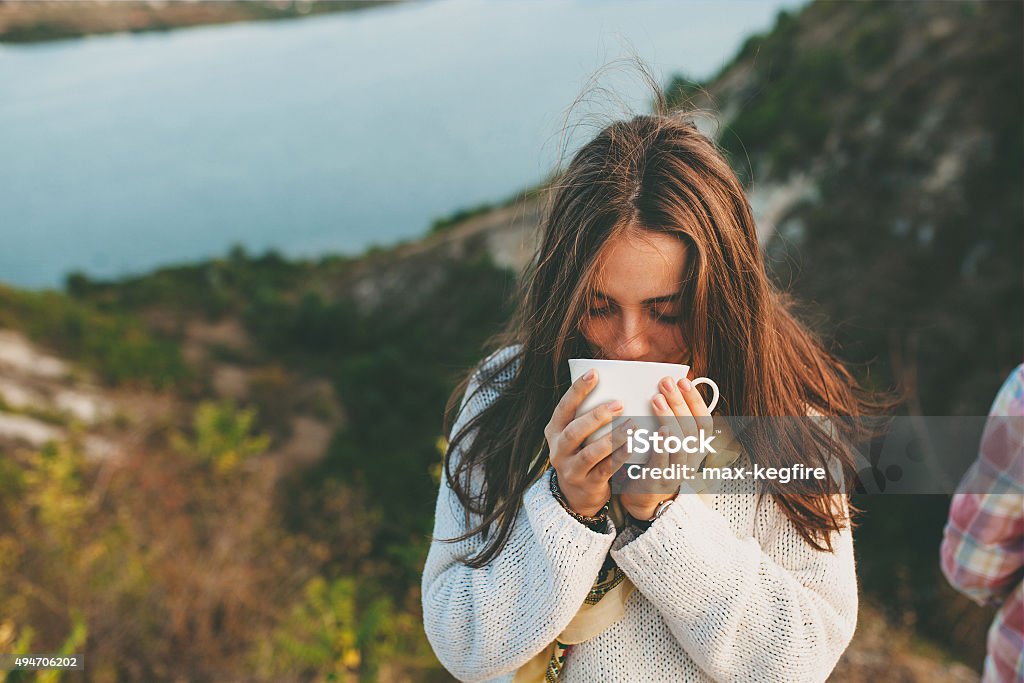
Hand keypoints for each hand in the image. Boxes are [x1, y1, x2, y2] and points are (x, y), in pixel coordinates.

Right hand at [545, 369, 633, 516]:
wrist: (576, 495)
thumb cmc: (581, 453)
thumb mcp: (575, 435)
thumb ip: (585, 416)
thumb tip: (612, 383)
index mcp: (554, 431)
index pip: (564, 407)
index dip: (578, 390)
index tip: (594, 373)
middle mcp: (558, 450)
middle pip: (574, 431)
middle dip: (596, 416)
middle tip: (619, 403)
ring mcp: (571, 469)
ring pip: (590, 453)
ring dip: (611, 438)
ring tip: (631, 425)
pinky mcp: (587, 484)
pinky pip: (605, 469)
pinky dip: (619, 456)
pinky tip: (633, 445)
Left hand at [619, 371, 714, 520]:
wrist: (643, 499)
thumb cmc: (655, 462)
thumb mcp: (670, 443)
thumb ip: (672, 422)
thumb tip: (668, 390)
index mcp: (696, 448)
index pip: (704, 421)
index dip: (696, 401)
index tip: (684, 381)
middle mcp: (691, 460)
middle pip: (691, 428)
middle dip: (679, 402)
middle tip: (666, 383)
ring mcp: (676, 472)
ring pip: (680, 444)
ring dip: (670, 418)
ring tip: (657, 399)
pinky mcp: (658, 481)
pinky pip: (663, 462)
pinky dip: (662, 445)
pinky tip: (658, 431)